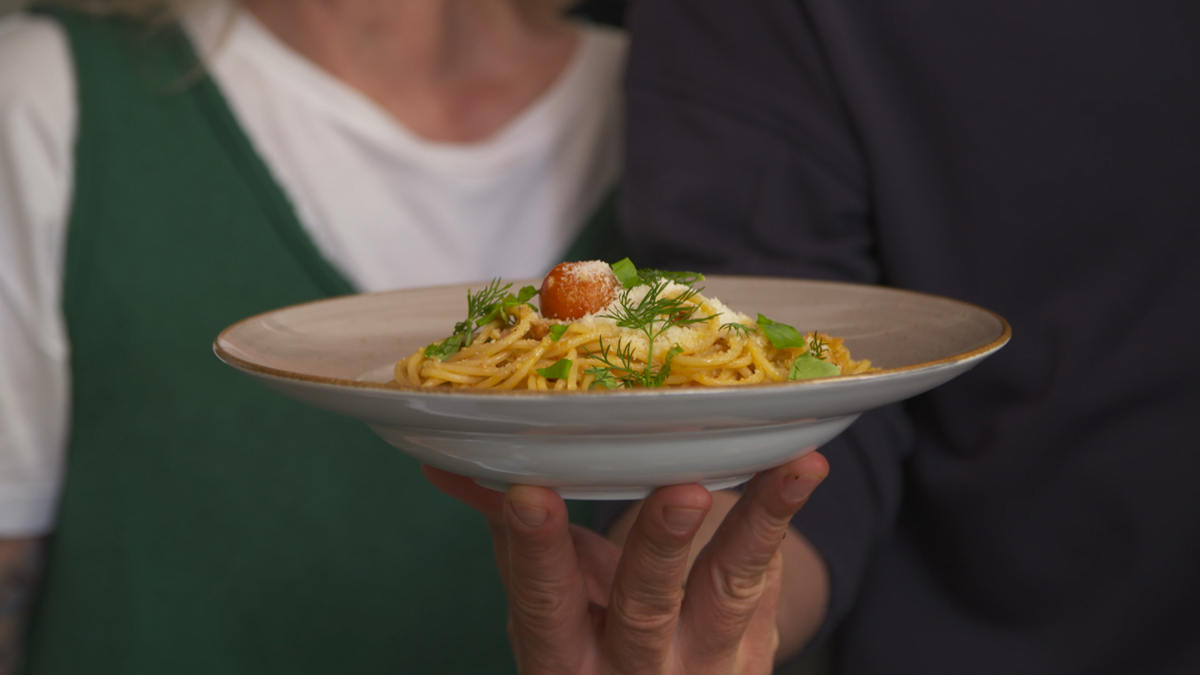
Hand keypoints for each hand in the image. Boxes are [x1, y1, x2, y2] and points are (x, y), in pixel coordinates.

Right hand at [424, 452, 827, 674]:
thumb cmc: (592, 642)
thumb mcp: (548, 611)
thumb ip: (510, 537)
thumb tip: (442, 461)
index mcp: (565, 657)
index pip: (546, 603)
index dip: (536, 551)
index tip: (529, 493)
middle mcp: (636, 668)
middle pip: (647, 608)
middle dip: (660, 549)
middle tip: (678, 493)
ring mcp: (706, 662)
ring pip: (730, 592)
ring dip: (754, 526)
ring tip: (791, 469)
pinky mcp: (757, 644)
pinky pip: (770, 576)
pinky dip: (783, 518)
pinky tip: (803, 467)